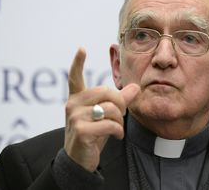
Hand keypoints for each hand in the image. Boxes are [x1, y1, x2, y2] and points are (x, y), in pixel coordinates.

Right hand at [64, 48, 139, 171]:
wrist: (80, 160)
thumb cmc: (93, 134)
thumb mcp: (106, 116)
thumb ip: (120, 101)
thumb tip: (135, 87)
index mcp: (77, 99)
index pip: (75, 77)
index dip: (78, 63)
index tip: (82, 49)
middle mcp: (72, 105)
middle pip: (106, 92)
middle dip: (120, 104)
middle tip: (121, 115)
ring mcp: (75, 117)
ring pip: (110, 108)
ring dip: (120, 119)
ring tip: (118, 128)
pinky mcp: (81, 130)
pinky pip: (110, 124)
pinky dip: (118, 131)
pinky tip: (117, 135)